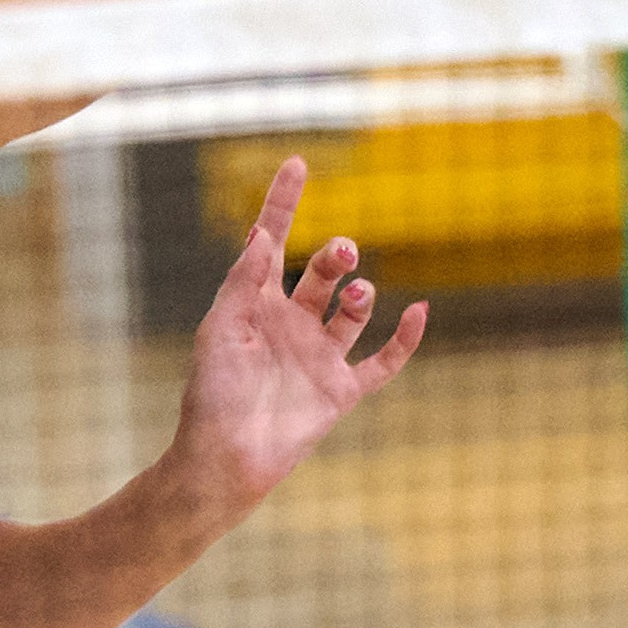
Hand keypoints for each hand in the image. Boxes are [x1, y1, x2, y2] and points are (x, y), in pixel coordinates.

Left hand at [169, 158, 425, 508]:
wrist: (223, 463)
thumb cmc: (211, 395)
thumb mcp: (220, 329)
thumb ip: (244, 281)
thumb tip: (261, 232)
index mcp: (255, 305)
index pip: (272, 241)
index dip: (283, 203)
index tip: (296, 164)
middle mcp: (290, 324)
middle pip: (322, 273)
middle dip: (336, 256)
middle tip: (344, 251)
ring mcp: (318, 357)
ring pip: (351, 311)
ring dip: (359, 295)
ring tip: (357, 293)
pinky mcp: (340, 391)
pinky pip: (381, 361)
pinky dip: (403, 338)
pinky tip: (417, 311)